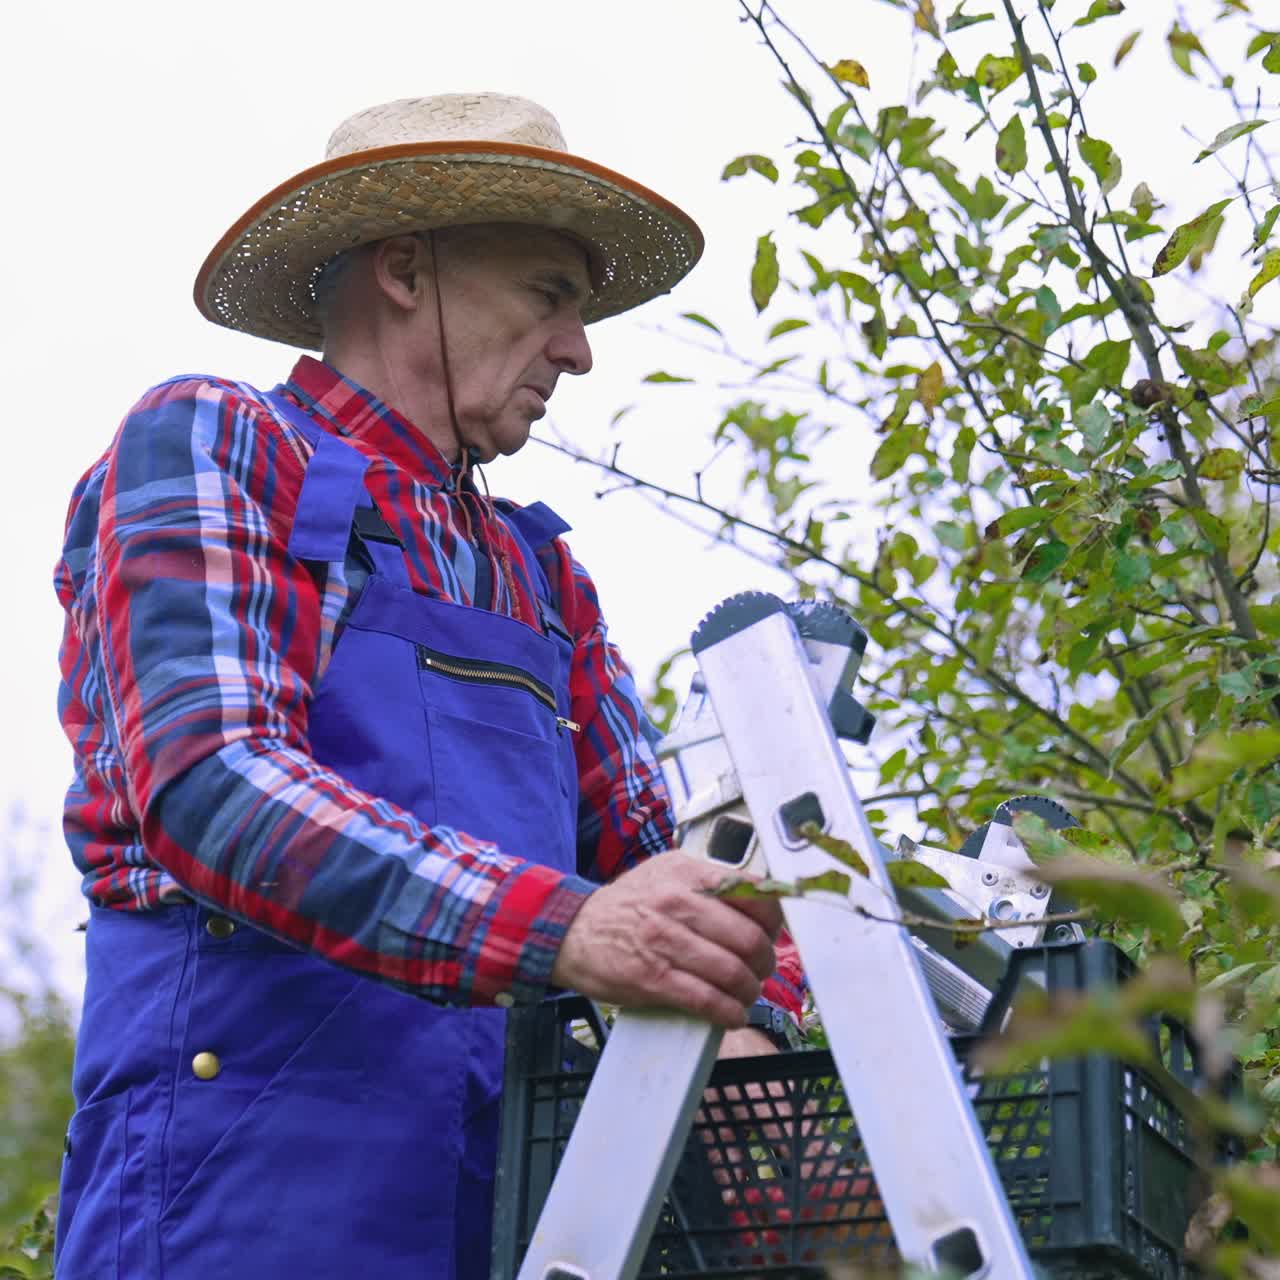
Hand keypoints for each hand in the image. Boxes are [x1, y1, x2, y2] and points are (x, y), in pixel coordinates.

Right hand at [550, 852, 781, 1027]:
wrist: (573, 931)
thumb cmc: (627, 905)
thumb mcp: (667, 873)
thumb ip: (709, 882)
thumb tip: (759, 899)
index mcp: (687, 874)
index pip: (753, 894)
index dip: (774, 920)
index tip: (772, 933)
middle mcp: (677, 904)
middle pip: (748, 938)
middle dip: (764, 961)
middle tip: (761, 969)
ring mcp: (664, 942)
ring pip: (731, 972)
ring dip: (749, 990)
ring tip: (746, 994)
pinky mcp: (652, 979)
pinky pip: (706, 1000)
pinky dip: (728, 1012)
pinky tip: (731, 1014)